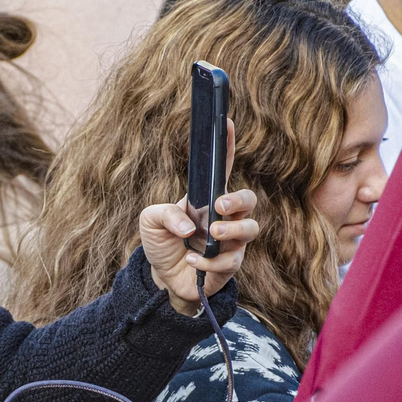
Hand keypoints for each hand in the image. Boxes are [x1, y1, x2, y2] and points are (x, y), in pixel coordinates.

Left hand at [140, 119, 259, 315]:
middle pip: (249, 199)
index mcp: (207, 198)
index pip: (222, 168)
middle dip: (238, 200)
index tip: (227, 123)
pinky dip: (209, 262)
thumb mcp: (150, 221)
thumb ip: (164, 214)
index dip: (227, 145)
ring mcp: (230, 241)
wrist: (164, 278)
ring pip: (251, 229)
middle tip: (219, 206)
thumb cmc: (162, 243)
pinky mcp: (229, 264)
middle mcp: (224, 217)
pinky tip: (190, 261)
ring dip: (231, 232)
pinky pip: (230, 261)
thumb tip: (189, 226)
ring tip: (210, 235)